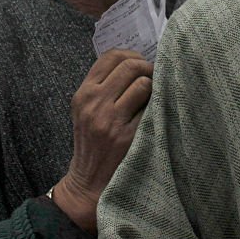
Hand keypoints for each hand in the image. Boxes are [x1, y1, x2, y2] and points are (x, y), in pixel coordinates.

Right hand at [52, 49, 152, 232]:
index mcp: (83, 94)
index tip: (141, 63)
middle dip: (148, 67)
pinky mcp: (127, 135)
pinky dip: (156, 105)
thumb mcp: (86, 111)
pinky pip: (150, 107)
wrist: (88, 183)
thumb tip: (136, 62)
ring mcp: (110, 120)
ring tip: (155, 96)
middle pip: (129, 65)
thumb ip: (103, 87)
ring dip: (154, 86)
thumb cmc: (92, 143)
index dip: (131, 55)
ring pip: (142, 83)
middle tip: (155, 77)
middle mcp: (94, 103)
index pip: (110, 56)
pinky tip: (156, 112)